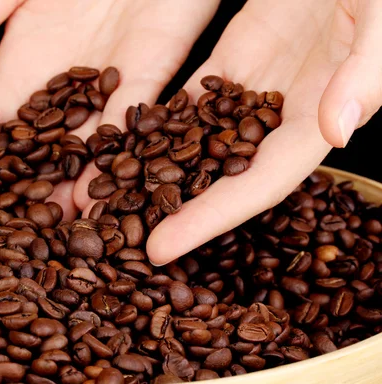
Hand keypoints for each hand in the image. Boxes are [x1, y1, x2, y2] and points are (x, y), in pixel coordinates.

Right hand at [0, 0, 219, 219]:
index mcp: (21, 66)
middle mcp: (63, 86)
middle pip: (36, 155)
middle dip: (17, 200)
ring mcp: (107, 83)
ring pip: (85, 149)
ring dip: (69, 193)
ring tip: (52, 236)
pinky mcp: (153, 69)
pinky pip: (135, 118)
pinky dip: (118, 154)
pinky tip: (105, 191)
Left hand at [142, 0, 381, 264]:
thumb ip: (365, 74)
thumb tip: (336, 131)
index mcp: (322, 116)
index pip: (259, 184)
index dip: (211, 220)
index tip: (160, 249)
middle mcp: (287, 112)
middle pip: (221, 174)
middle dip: (171, 208)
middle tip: (117, 236)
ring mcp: (260, 84)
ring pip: (202, 139)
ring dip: (159, 169)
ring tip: (110, 196)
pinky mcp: (240, 53)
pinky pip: (195, 94)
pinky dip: (162, 118)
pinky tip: (123, 137)